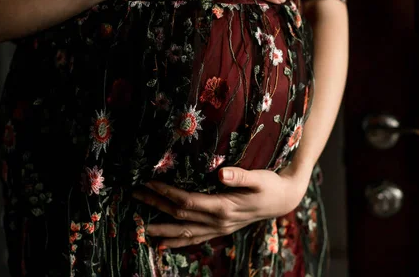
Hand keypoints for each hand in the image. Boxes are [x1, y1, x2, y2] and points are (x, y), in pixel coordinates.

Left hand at [131, 166, 309, 248]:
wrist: (283, 199)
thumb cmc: (270, 184)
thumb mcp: (258, 177)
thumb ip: (240, 176)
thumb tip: (221, 173)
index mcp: (223, 207)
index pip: (187, 201)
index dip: (166, 192)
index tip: (149, 182)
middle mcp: (218, 221)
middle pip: (180, 216)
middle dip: (156, 206)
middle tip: (135, 196)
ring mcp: (219, 228)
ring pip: (185, 231)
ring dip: (162, 229)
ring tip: (141, 227)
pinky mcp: (221, 229)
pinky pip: (195, 239)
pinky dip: (179, 242)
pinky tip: (164, 244)